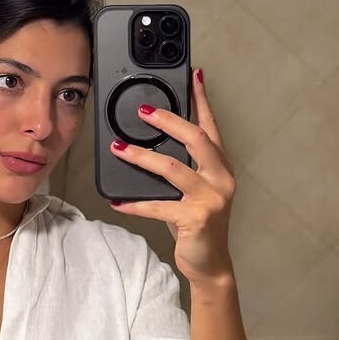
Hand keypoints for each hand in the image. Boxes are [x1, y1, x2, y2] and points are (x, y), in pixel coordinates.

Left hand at [109, 68, 235, 285]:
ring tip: (118, 148)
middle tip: (143, 111)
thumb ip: (182, 166)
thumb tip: (150, 143)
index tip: (193, 75)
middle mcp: (220, 178)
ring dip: (142, 157)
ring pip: (173, 168)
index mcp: (220, 166)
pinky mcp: (195, 219)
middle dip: (167, 120)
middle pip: (195, 138)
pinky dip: (135, 204)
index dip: (201, 100)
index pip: (210, 126)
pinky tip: (117, 201)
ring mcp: (210, 198)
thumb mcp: (194, 189)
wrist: (210, 264)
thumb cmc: (197, 224)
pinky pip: (158, 206)